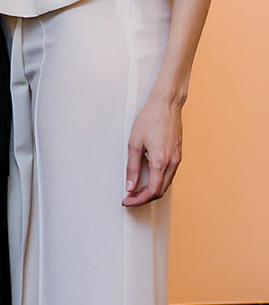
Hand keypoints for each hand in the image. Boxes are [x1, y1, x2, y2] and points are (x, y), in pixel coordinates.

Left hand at [124, 92, 181, 206]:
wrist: (167, 104)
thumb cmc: (151, 118)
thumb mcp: (134, 143)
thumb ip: (132, 167)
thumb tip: (130, 186)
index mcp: (161, 161)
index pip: (152, 191)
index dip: (138, 200)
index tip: (127, 201)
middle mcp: (173, 162)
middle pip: (160, 191)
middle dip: (144, 198)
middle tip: (129, 198)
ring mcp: (177, 158)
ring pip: (166, 184)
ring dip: (151, 190)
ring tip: (135, 189)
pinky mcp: (178, 154)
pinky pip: (169, 174)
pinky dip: (158, 181)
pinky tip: (147, 178)